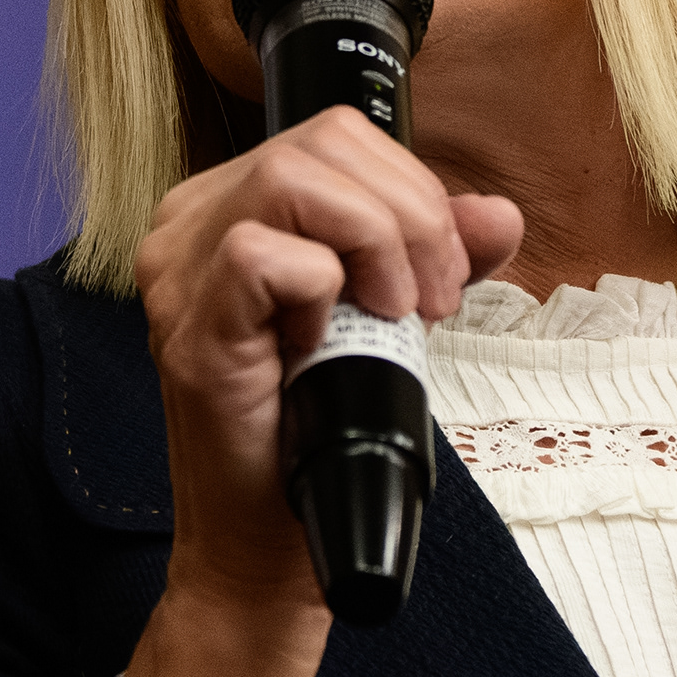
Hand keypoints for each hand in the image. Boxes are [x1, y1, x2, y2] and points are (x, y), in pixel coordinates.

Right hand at [130, 104, 522, 618]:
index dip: (411, 188)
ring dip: (374, 243)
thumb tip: (496, 213)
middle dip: (410, 215)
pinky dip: (320, 291)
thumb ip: (441, 256)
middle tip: (432, 302)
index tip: (442, 272)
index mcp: (231, 204)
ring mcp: (180, 274)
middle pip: (321, 142)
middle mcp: (191, 225)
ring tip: (392, 315)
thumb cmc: (315, 431)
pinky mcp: (190, 330)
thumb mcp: (393, 322)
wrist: (269, 542)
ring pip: (291, 178)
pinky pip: (261, 255)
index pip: (336, 134)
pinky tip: (321, 343)